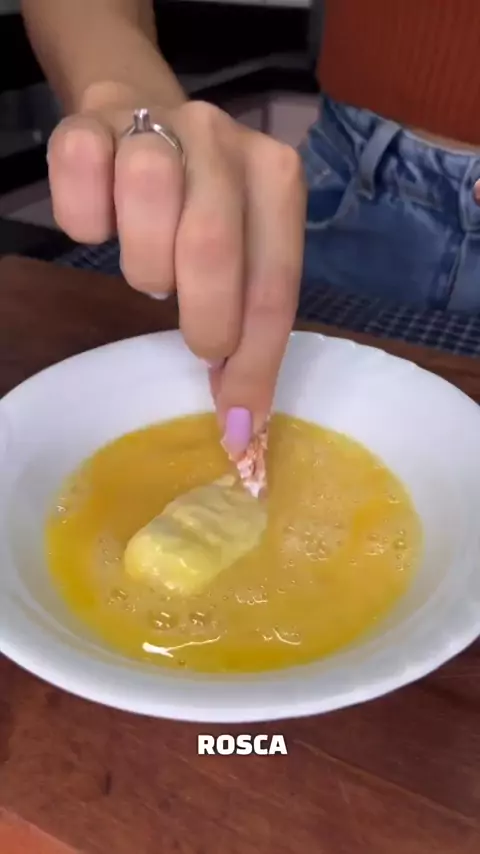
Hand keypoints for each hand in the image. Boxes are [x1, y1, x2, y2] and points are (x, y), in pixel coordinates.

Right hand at [47, 97, 306, 455]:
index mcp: (276, 177)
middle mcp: (223, 139)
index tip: (239, 423)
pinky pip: (78, 175)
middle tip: (200, 343)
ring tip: (152, 268)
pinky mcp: (90, 123)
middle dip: (205, 318)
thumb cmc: (202, 209)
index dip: (256, 364)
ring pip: (145, 200)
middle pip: (213, 245)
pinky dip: (85, 218)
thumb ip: (247, 320)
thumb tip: (241, 421)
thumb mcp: (244, 258)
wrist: (147, 120)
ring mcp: (157, 123)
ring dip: (145, 263)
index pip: (274, 284)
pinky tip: (102, 224)